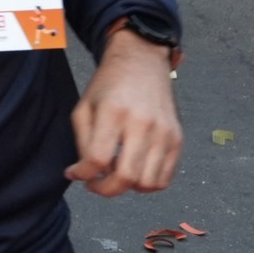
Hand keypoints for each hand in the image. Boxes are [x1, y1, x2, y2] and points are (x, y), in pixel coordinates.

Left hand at [65, 27, 181, 197]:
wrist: (142, 62)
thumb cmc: (108, 86)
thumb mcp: (84, 107)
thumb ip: (82, 142)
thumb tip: (83, 174)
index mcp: (114, 112)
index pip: (98, 159)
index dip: (83, 175)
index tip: (75, 174)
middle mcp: (143, 124)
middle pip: (126, 178)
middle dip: (105, 189)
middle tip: (96, 183)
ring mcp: (164, 133)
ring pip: (148, 184)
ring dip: (128, 187)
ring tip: (117, 171)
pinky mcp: (178, 139)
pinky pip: (164, 178)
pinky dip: (147, 184)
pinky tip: (134, 169)